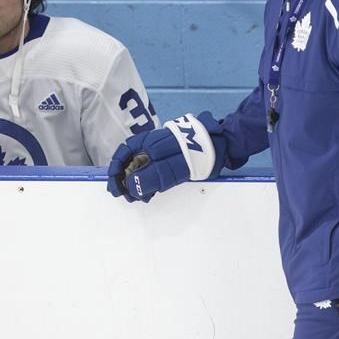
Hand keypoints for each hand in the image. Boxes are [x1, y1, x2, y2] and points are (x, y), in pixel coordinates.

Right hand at [107, 112, 225, 202]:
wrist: (222, 144)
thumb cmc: (196, 155)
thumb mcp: (171, 170)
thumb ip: (150, 177)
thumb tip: (131, 187)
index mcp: (148, 142)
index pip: (123, 153)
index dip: (115, 171)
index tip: (116, 188)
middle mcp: (151, 143)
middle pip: (129, 160)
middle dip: (124, 179)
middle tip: (127, 196)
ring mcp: (161, 148)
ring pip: (141, 164)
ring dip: (136, 181)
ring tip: (140, 196)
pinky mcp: (170, 154)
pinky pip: (153, 166)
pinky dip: (148, 178)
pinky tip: (151, 190)